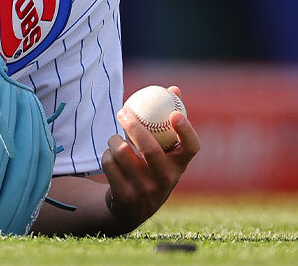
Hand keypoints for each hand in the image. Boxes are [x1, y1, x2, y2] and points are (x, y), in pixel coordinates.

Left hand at [101, 85, 199, 230]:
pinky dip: (106, 155)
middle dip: (134, 127)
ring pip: (123, 153)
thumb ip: (166, 122)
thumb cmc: (148, 168)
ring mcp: (146, 191)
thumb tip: (174, 89)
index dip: (186, 131)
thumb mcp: (161, 152)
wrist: (130, 208)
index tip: (175, 113)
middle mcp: (167, 180)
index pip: (191, 148)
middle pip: (150, 149)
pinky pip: (109, 164)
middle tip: (123, 112)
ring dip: (113, 140)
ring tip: (114, 140)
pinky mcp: (126, 197)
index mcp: (179, 165)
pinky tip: (110, 160)